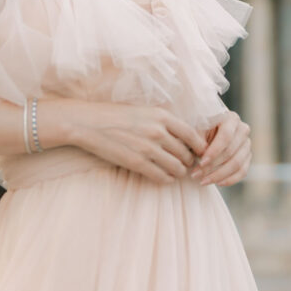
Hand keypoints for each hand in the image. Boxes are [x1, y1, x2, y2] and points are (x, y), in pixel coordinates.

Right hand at [70, 101, 208, 184]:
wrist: (89, 123)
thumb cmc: (115, 115)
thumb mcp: (143, 111)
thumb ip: (162, 122)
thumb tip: (181, 136)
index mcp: (161, 115)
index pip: (192, 134)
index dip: (200, 146)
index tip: (201, 152)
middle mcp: (158, 131)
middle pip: (186, 153)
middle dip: (188, 161)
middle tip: (186, 164)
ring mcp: (148, 148)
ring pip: (177, 167)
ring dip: (179, 172)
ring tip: (176, 171)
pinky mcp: (137, 163)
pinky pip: (162, 177)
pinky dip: (167, 179)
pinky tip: (165, 177)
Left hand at [190, 110, 251, 186]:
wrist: (208, 132)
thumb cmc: (201, 129)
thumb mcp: (197, 128)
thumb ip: (199, 138)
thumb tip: (202, 153)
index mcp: (231, 118)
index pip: (226, 137)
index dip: (214, 151)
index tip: (201, 162)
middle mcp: (243, 130)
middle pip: (231, 152)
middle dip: (212, 166)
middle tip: (196, 175)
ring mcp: (247, 144)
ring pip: (237, 164)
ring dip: (219, 175)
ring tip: (203, 181)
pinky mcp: (248, 157)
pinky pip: (242, 172)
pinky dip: (230, 179)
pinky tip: (218, 183)